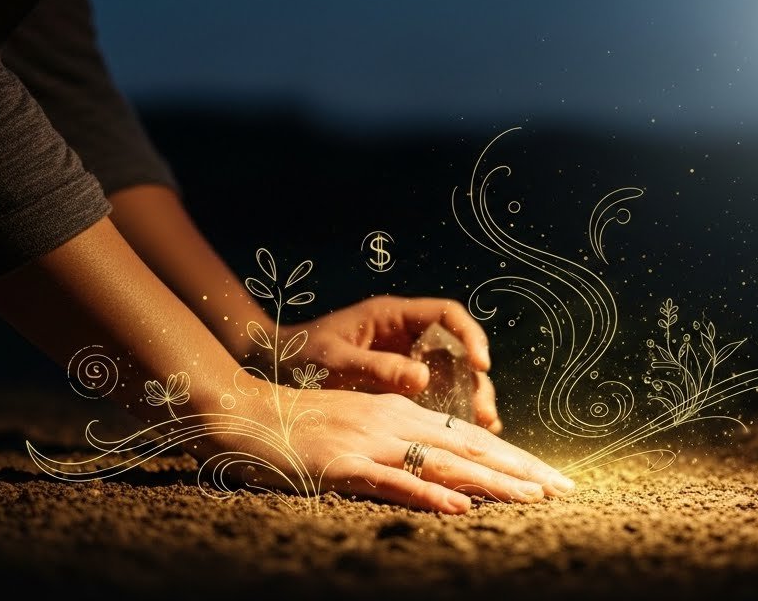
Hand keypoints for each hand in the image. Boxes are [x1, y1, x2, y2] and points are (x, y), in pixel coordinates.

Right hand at [193, 377, 571, 512]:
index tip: (552, 478)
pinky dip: (428, 495)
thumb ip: (398, 442)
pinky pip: (392, 482)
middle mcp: (391, 421)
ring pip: (442, 463)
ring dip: (493, 481)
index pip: (470, 436)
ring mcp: (367, 442)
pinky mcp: (341, 465)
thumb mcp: (356, 424)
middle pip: (469, 446)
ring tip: (534, 498)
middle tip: (565, 489)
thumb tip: (443, 470)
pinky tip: (459, 507)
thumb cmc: (297, 423)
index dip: (515, 456)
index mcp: (399, 411)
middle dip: (521, 469)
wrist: (240, 411)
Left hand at [276, 295, 502, 432]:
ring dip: (470, 403)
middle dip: (476, 382)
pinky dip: (450, 417)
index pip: (447, 315)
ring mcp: (405, 362)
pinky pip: (435, 399)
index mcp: (393, 316)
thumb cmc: (299, 356)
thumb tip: (424, 378)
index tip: (480, 364)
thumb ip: (376, 367)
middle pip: (458, 352)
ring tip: (486, 432)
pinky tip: (464, 441)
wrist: (271, 370)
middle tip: (486, 415)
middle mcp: (406, 337)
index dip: (470, 336)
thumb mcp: (335, 360)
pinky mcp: (400, 389)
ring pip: (452, 378)